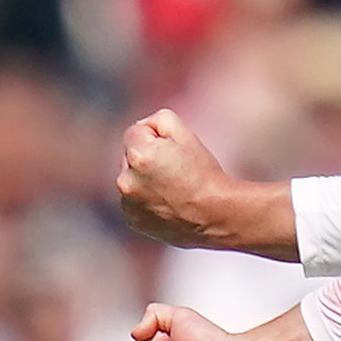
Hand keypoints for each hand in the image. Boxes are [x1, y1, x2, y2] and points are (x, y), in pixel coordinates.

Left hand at [115, 110, 240, 248]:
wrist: (214, 214)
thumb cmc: (202, 171)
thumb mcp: (184, 132)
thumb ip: (157, 120)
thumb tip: (141, 128)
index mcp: (137, 155)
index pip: (134, 132)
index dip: (155, 137)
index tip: (173, 151)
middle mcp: (125, 181)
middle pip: (129, 157)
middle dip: (146, 158)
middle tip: (175, 170)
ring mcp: (128, 204)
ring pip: (131, 181)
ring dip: (144, 180)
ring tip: (172, 188)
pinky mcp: (133, 221)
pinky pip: (134, 202)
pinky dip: (147, 201)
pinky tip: (168, 203)